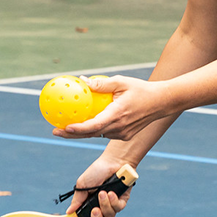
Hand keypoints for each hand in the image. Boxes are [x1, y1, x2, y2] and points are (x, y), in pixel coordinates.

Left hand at [53, 75, 167, 140]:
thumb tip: (82, 81)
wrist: (162, 103)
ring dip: (82, 132)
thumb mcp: (122, 82)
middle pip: (91, 134)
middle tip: (55, 130)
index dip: (78, 129)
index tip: (64, 127)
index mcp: (118, 114)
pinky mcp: (124, 135)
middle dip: (71, 134)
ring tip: (65, 128)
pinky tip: (84, 124)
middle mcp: (119, 127)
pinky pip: (105, 132)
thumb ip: (102, 83)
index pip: (94, 125)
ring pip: (97, 134)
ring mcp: (122, 133)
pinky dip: (95, 129)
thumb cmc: (141, 90)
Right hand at [66, 155, 132, 216]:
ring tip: (103, 193)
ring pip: (109, 216)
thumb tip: (69, 212)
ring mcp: (112, 204)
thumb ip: (77, 200)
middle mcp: (101, 207)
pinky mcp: (123, 200)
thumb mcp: (82, 185)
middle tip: (95, 210)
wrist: (113, 162)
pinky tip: (111, 192)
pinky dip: (114, 201)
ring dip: (105, 205)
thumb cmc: (97, 172)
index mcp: (90, 204)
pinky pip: (119, 208)